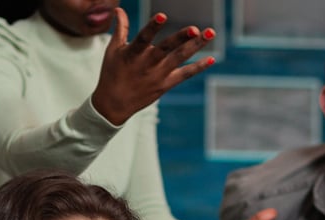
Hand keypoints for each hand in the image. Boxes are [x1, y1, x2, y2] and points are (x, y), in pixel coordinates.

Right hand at [91, 8, 214, 124]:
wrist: (114, 104)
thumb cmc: (112, 73)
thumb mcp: (113, 50)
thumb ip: (121, 28)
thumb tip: (119, 9)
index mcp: (132, 54)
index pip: (143, 38)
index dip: (152, 27)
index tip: (162, 15)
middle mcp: (147, 64)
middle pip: (166, 49)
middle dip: (181, 38)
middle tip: (195, 29)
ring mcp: (158, 75)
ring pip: (180, 58)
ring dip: (196, 46)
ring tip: (211, 33)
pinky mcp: (166, 85)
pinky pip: (185, 75)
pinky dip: (198, 67)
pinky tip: (212, 59)